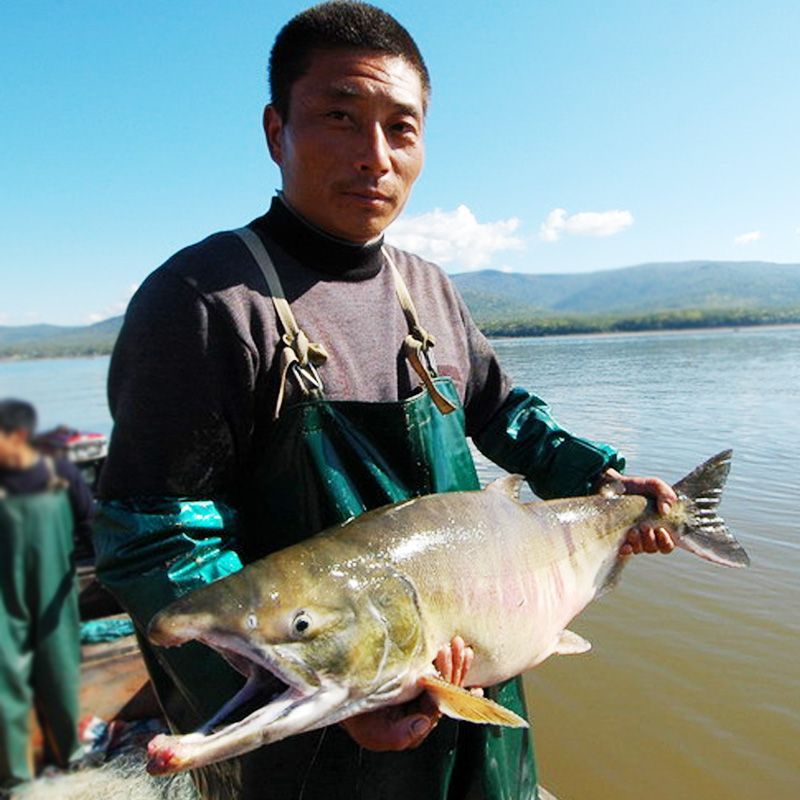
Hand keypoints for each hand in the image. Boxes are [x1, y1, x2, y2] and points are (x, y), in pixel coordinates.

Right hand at [340, 636, 473, 751]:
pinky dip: (456, 666)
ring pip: (447, 682)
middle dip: (453, 668)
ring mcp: (424, 696)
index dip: (443, 679)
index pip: (437, 702)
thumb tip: (425, 723)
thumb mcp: (374, 734)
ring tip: (459, 644)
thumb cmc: (359, 720)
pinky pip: (442, 676)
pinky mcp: (419, 683)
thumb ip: (400, 735)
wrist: (344, 702)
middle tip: (453, 644)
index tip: (442, 655)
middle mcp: (426, 710)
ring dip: (456, 663)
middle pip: (446, 690)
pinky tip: (467, 656)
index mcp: (418, 724)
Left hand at [602, 468, 677, 555]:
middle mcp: (649, 535)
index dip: (667, 542)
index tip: (661, 530)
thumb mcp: (654, 485)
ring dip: (639, 542)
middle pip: (655, 548)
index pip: (668, 544)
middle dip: (651, 539)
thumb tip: (665, 511)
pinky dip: (627, 549)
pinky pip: (626, 550)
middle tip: (645, 526)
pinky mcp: (621, 538)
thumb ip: (665, 494)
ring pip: (641, 549)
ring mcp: (634, 538)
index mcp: (661, 526)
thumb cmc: (638, 487)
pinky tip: (625, 544)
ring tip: (633, 530)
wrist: (615, 486)